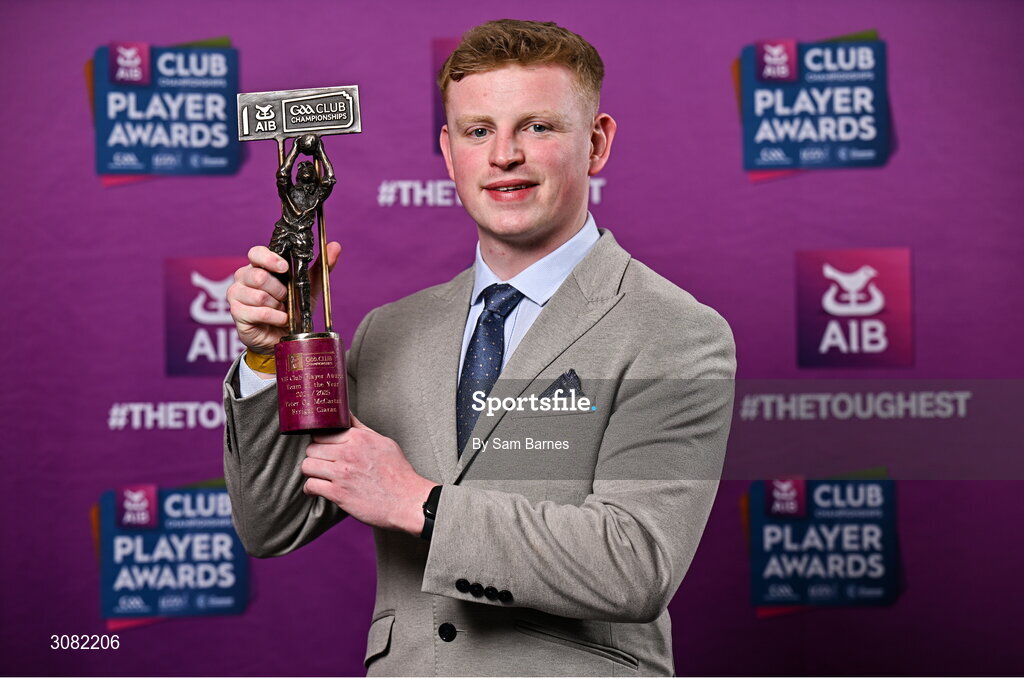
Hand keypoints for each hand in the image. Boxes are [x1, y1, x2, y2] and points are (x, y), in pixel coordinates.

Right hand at [226, 241, 340, 353]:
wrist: (283, 337)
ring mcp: (237, 294)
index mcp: (259, 266)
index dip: (270, 259)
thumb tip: (335, 246)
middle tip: (287, 298)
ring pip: (260, 295)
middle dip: (280, 290)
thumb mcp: (309, 287)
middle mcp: (243, 277)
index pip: (256, 253)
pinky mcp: (237, 312)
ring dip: (278, 306)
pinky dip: (276, 317)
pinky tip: (281, 319)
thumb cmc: (292, 309)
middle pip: (259, 276)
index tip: (285, 267)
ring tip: (283, 310)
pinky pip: (260, 312)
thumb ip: (321, 267)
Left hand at [301, 414, 436, 535]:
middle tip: (322, 463)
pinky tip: (317, 489)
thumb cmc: (398, 473)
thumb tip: (346, 414)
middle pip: (311, 448)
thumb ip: (361, 429)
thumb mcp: (383, 442)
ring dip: (311, 471)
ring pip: (307, 466)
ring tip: (319, 475)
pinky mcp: (338, 493)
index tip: (323, 447)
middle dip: (315, 456)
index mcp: (359, 438)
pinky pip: (311, 486)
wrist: (407, 501)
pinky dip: (311, 489)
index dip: (320, 440)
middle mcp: (348, 453)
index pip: (322, 432)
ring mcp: (342, 473)